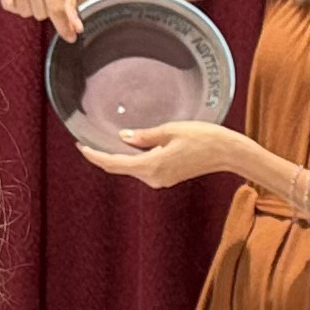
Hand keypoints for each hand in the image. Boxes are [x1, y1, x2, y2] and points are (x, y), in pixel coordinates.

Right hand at [0, 0, 88, 39]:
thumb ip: (72, 4)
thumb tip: (75, 31)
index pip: (55, 9)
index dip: (63, 27)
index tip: (71, 38)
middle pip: (40, 13)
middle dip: (50, 10)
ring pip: (24, 11)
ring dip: (34, 7)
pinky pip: (9, 4)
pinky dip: (19, 5)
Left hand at [82, 122, 257, 189]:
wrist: (228, 152)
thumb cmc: (203, 137)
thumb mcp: (170, 130)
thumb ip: (144, 136)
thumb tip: (123, 137)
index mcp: (151, 166)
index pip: (113, 163)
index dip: (94, 155)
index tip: (81, 146)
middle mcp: (153, 178)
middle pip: (119, 168)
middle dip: (102, 156)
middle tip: (86, 141)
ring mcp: (161, 180)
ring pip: (131, 168)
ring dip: (117, 157)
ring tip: (103, 142)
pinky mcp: (168, 177)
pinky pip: (143, 168)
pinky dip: (132, 159)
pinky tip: (127, 147)